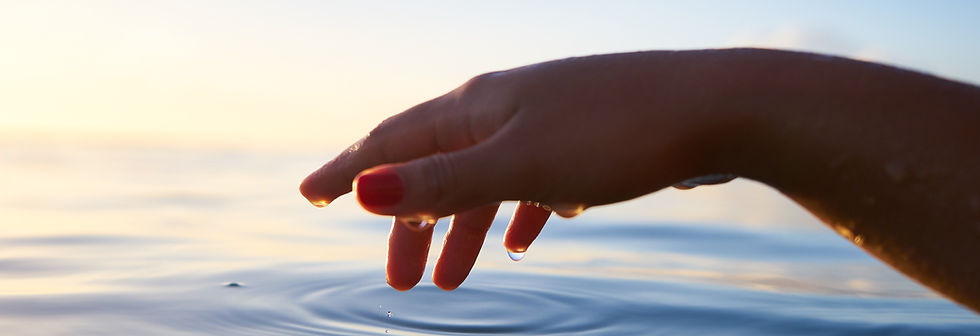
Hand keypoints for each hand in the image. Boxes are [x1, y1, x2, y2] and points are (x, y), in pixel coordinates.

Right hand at [300, 50, 737, 289]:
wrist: (716, 107)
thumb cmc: (615, 134)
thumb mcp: (519, 163)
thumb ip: (442, 179)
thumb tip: (364, 188)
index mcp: (476, 108)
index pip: (391, 141)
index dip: (348, 171)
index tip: (308, 195)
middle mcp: (503, 107)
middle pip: (435, 168)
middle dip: (412, 225)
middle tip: (400, 281)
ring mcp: (545, 120)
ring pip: (486, 180)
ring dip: (465, 230)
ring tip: (456, 282)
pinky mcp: (584, 139)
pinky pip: (532, 180)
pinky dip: (518, 211)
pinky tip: (527, 237)